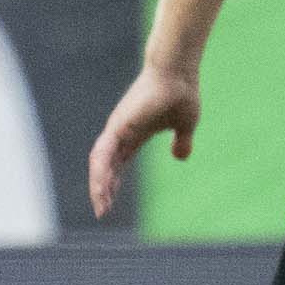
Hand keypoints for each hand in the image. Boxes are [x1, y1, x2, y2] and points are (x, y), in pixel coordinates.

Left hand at [88, 66, 201, 218]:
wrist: (179, 73)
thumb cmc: (182, 93)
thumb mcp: (185, 125)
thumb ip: (181, 141)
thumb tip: (181, 156)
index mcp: (134, 135)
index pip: (117, 164)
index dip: (113, 183)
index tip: (109, 204)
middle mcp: (121, 133)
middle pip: (105, 166)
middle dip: (103, 189)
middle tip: (101, 212)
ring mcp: (117, 128)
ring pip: (100, 162)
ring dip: (99, 185)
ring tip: (101, 207)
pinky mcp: (119, 125)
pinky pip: (104, 153)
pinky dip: (101, 172)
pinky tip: (101, 188)